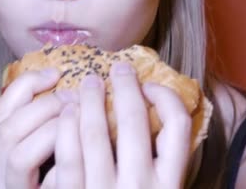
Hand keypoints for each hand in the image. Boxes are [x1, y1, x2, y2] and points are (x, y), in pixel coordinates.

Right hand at [0, 68, 76, 188]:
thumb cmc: (40, 184)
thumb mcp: (30, 158)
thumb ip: (35, 130)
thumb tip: (61, 89)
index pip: (1, 109)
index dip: (28, 84)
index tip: (56, 74)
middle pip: (8, 129)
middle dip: (45, 107)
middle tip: (75, 99)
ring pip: (19, 157)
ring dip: (53, 132)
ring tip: (80, 122)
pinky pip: (46, 185)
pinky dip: (64, 167)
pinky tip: (84, 158)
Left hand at [47, 61, 191, 188]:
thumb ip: (159, 168)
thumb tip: (157, 115)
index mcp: (171, 187)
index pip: (178, 128)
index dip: (165, 98)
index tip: (152, 84)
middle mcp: (143, 188)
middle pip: (136, 121)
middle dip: (124, 88)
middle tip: (116, 68)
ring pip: (98, 133)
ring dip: (90, 101)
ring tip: (86, 83)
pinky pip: (69, 156)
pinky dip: (67, 128)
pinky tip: (66, 113)